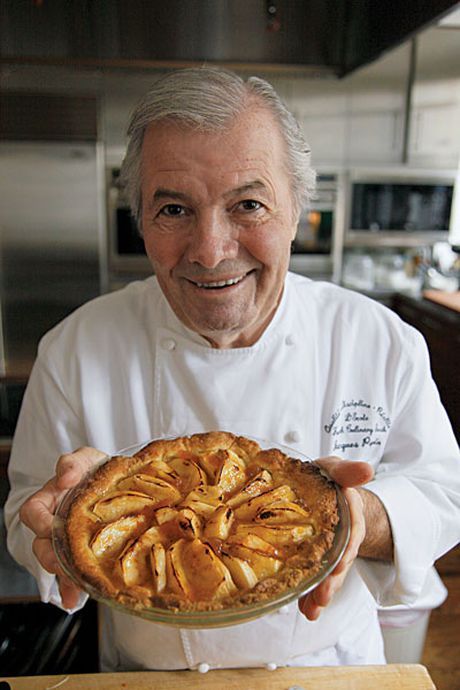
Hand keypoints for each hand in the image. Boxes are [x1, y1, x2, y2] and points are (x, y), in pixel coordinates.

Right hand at [19, 446, 106, 608]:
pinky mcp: (83, 555)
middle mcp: (54, 523)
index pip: (32, 512)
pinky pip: (73, 576)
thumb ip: (72, 464)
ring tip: (75, 586)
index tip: (50, 526)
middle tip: (62, 565)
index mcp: (49, 500)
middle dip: (50, 558)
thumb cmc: (95, 469)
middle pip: (42, 546)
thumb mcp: (85, 459)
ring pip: (57, 563)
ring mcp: (68, 541)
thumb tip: (65, 477)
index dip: (39, 522)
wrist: (119, 482)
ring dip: (64, 577)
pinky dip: (72, 590)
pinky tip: (75, 599)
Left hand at [298, 456, 373, 620]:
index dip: (348, 546)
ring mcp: (332, 550)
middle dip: (334, 578)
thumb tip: (366, 470)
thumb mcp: (335, 469)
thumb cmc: (326, 479)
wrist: (324, 491)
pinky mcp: (318, 560)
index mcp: (348, 511)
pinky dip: (311, 596)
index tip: (342, 561)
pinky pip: (317, 578)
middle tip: (324, 595)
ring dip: (323, 592)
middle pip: (342, 558)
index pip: (353, 529)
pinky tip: (306, 610)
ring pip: (331, 573)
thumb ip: (347, 471)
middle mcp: (344, 534)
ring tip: (313, 610)